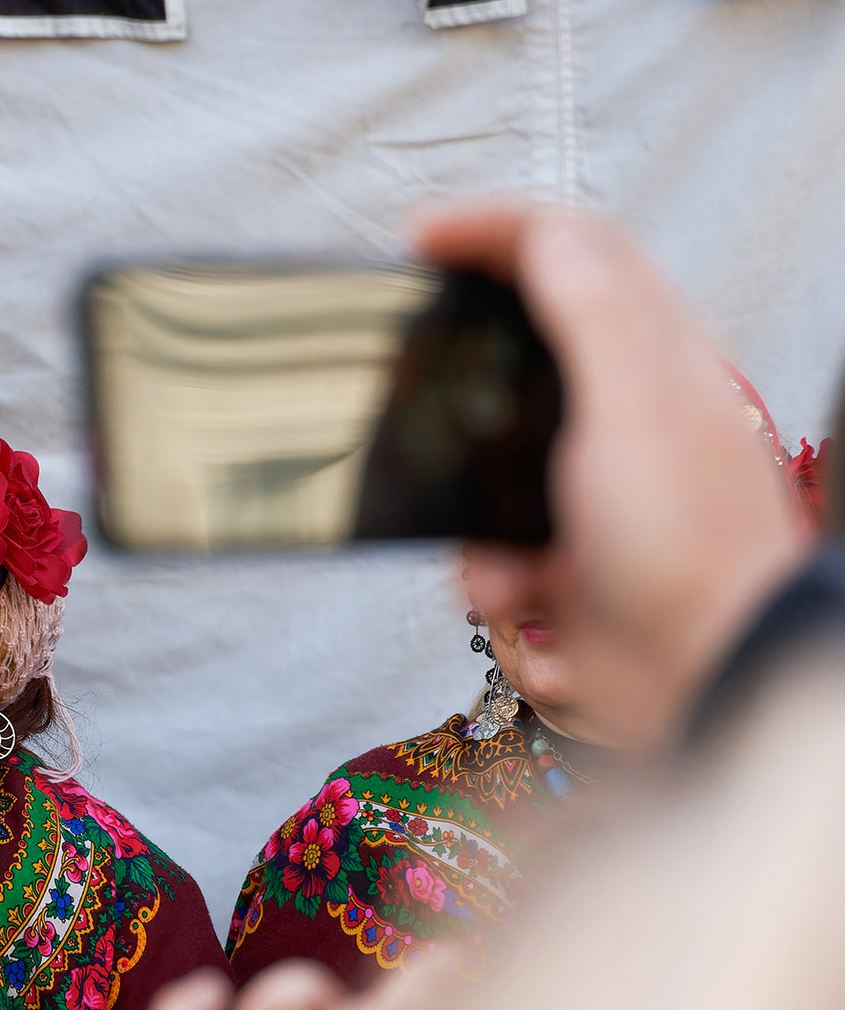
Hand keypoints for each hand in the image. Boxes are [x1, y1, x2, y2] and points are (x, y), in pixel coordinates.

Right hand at [415, 205, 811, 751]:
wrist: (699, 678)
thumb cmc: (685, 544)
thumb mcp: (633, 407)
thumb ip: (590, 312)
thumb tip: (548, 235)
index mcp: (653, 356)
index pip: (573, 250)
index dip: (495, 231)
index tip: (421, 241)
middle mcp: (620, 412)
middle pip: (514, 351)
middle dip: (458, 380)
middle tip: (408, 380)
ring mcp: (584, 487)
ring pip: (482, 460)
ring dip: (467, 503)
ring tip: (489, 540)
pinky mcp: (557, 553)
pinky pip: (482, 542)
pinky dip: (484, 571)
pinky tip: (515, 593)